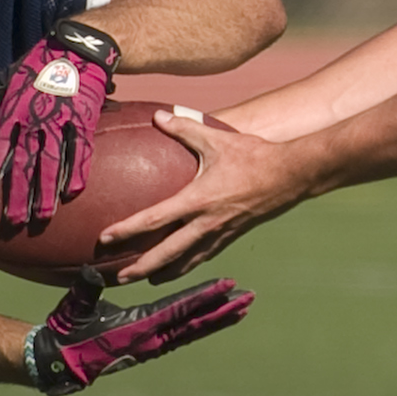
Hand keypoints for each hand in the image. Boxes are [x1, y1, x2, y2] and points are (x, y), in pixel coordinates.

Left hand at [0, 21, 121, 224]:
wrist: (75, 48)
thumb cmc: (38, 66)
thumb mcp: (6, 79)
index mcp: (12, 113)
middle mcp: (33, 120)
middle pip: (23, 164)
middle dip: (17, 195)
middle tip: (14, 222)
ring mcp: (59, 120)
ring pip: (51, 162)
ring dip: (45, 192)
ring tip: (42, 216)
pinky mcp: (84, 119)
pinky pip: (80, 150)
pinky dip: (77, 171)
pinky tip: (72, 192)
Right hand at [28, 266, 253, 395]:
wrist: (60, 360)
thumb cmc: (66, 331)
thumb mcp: (75, 309)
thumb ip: (86, 291)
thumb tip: (92, 273)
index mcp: (138, 327)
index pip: (179, 309)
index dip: (204, 297)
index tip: (228, 286)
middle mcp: (151, 339)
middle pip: (195, 323)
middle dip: (223, 310)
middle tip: (249, 298)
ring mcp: (151, 345)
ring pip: (192, 331)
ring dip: (217, 319)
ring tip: (241, 307)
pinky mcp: (149, 347)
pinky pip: (181, 336)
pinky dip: (200, 326)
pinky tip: (212, 319)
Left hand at [101, 110, 314, 282]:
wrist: (291, 176)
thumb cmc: (254, 156)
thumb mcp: (217, 139)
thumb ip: (185, 128)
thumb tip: (159, 116)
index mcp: (197, 201)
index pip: (154, 220)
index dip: (127, 230)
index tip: (105, 239)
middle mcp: (206, 224)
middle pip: (166, 254)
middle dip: (139, 267)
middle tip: (117, 277)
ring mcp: (219, 234)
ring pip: (185, 262)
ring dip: (163, 272)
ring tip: (144, 279)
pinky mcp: (231, 237)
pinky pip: (203, 256)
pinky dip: (186, 265)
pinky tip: (179, 267)